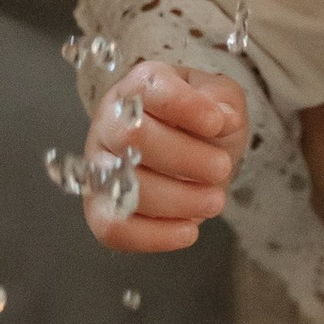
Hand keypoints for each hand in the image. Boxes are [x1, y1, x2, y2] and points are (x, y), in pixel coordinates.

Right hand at [83, 61, 247, 253]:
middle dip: (185, 158)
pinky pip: (113, 229)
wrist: (194, 151)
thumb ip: (223, 102)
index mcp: (139, 87)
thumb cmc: (203, 122)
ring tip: (215, 201)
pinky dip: (154, 236)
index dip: (184, 106)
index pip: (149, 88)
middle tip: (222, 168)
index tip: (217, 123)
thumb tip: (222, 119)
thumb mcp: (220, 99)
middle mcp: (110, 123)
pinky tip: (189, 232)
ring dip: (179, 200)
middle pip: (133, 139)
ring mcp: (100, 168)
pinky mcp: (101, 209)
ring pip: (126, 186)